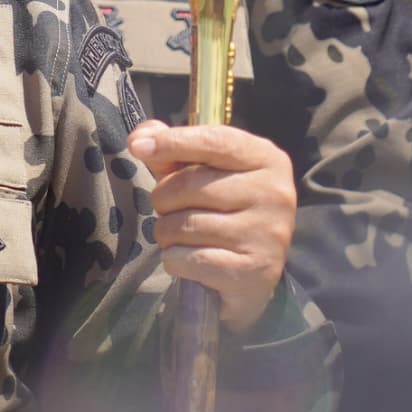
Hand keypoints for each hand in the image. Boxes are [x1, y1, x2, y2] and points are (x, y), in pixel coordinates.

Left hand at [128, 123, 294, 333]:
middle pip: (188, 186)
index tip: (139, 147)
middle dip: (163, 199)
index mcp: (266, 159)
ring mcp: (266, 233)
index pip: (214, 141)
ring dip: (167, 234)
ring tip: (182, 237)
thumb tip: (140, 138)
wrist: (254, 272)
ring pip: (184, 225)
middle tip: (171, 210)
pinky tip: (190, 260)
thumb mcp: (205, 172)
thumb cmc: (225, 211)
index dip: (173, 142)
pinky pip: (187, 259)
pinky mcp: (253, 271)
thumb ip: (174, 149)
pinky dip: (175, 261)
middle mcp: (273, 193)